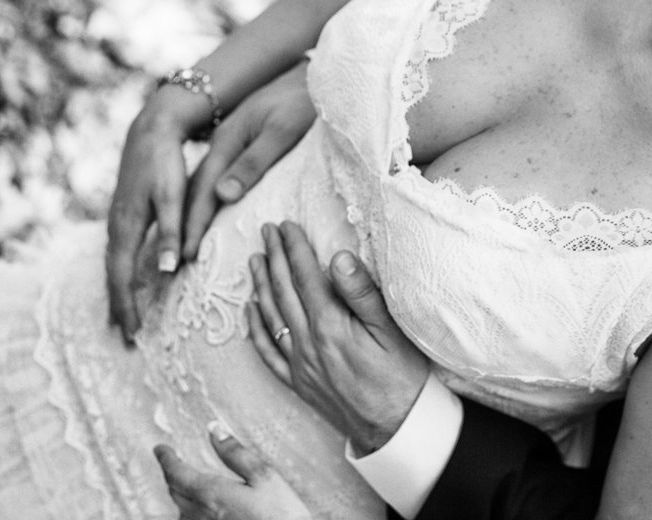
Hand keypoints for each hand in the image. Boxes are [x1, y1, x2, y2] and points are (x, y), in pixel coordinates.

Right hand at [106, 86, 208, 342]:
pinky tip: (127, 283)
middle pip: (113, 277)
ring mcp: (117, 221)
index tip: (132, 335)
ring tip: (121, 322)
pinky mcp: (124, 215)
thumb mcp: (173, 196)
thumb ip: (173, 232)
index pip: (122, 277)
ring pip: (113, 267)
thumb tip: (168, 271)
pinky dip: (120, 276)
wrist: (152, 130)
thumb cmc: (166, 162)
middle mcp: (116, 227)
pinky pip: (118, 255)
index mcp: (127, 226)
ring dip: (117, 295)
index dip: (127, 307)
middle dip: (118, 309)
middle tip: (125, 342)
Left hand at [154, 422, 312, 519]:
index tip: (161, 449)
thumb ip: (236, 453)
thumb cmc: (280, 514)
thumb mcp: (264, 476)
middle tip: (174, 464)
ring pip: (181, 510)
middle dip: (173, 475)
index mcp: (211, 494)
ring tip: (187, 486)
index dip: (166, 458)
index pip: (176, 473)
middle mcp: (200, 515)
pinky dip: (190, 512)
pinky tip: (203, 510)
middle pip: (174, 492)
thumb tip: (215, 430)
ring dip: (181, 496)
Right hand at [181, 63, 315, 260]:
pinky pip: (216, 180)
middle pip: (196, 192)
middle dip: (184, 227)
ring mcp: (231, 144)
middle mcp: (223, 145)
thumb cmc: (302, 101)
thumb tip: (223, 195)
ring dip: (191, 217)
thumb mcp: (282, 131)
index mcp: (228, 143)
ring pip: (202, 187)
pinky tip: (206, 217)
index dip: (193, 225)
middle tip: (174, 264)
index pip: (204, 192)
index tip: (183, 256)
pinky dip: (206, 202)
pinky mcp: (242, 145)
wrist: (309, 74)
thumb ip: (254, 162)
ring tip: (181, 248)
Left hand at [249, 221, 429, 453]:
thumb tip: (338, 257)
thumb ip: (362, 293)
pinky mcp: (298, 381)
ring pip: (271, 316)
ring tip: (254, 259)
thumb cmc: (401, 376)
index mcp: (330, 325)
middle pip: (283, 291)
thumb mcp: (391, 330)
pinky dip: (255, 328)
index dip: (294, 248)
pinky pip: (267, 351)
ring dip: (260, 285)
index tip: (286, 225)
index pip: (305, 276)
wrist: (395, 427)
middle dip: (273, 257)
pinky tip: (250, 311)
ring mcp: (299, 363)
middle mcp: (308, 343)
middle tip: (266, 231)